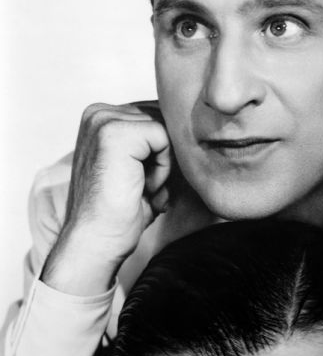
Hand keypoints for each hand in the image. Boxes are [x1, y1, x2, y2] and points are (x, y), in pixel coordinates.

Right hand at [42, 101, 171, 294]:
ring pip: (165, 130)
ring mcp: (103, 120)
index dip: (162, 154)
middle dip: (164, 159)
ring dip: (163, 166)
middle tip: (142, 189)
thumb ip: (155, 143)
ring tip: (141, 189)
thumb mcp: (140, 168)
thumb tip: (193, 131)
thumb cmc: (120, 212)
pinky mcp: (114, 133)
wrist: (97, 242)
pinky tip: (144, 188)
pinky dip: (162, 169)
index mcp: (101, 118)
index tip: (141, 183)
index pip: (158, 118)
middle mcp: (98, 113)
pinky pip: (163, 139)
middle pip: (164, 121)